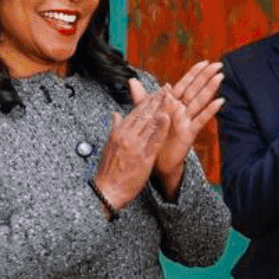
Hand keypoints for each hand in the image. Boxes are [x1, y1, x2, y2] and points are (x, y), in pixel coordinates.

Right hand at [92, 80, 173, 210]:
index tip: (158, 91)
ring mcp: (134, 146)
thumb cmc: (109, 171)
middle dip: (157, 99)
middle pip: (143, 114)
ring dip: (161, 108)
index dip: (148, 100)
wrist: (106, 191)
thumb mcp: (109, 146)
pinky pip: (153, 140)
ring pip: (149, 123)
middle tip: (168, 88)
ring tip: (171, 96)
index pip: (136, 112)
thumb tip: (116, 114)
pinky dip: (161, 127)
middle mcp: (126, 136)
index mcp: (118, 133)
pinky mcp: (142, 157)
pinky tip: (168, 117)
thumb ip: (115, 128)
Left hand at [152, 63, 223, 198]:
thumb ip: (141, 97)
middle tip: (218, 65)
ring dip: (210, 89)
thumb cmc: (153, 136)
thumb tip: (132, 80)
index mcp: (172, 104)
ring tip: (220, 77)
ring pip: (200, 101)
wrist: (155, 160)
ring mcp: (187, 120)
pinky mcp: (189, 132)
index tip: (205, 61)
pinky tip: (219, 101)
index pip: (185, 84)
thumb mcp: (145, 114)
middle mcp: (182, 110)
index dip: (194, 73)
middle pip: (196, 89)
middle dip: (206, 77)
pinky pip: (200, 119)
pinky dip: (210, 110)